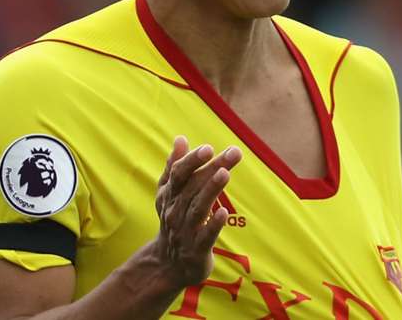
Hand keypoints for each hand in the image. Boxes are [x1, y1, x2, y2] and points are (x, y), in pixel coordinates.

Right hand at [152, 136, 241, 287]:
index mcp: (169, 195)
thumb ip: (175, 166)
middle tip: (233, 153)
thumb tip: (180, 138)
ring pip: (198, 208)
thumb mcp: (170, 194)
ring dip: (211, 190)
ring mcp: (185, 231)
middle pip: (193, 187)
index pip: (179, 174)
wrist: (168, 264)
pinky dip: (213, 224)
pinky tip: (225, 212)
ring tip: (225, 174)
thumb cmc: (174, 220)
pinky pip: (205, 236)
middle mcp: (175, 211)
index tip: (208, 148)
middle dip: (212, 168)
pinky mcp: (197, 250)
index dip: (192, 160)